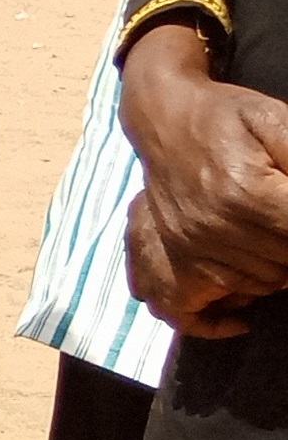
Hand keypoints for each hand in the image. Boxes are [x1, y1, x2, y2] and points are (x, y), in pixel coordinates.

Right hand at [122, 26, 287, 322]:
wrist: (163, 118)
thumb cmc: (227, 118)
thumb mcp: (277, 120)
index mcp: (248, 192)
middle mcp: (216, 226)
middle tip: (284, 221)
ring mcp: (190, 247)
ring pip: (260, 285)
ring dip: (278, 270)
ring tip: (276, 242)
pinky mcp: (170, 258)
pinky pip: (190, 311)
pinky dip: (218, 321)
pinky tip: (240, 316)